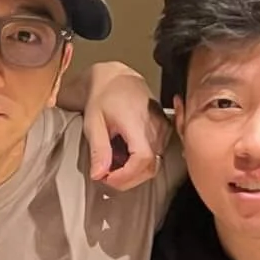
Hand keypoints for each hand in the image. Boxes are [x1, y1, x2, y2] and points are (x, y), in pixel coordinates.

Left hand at [72, 62, 168, 189]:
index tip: (107, 178)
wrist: (118, 79)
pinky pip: (157, 155)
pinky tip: (124, 157)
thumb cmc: (103, 98)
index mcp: (137, 123)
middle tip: (106, 175)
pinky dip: (140, 163)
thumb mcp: (93, 122)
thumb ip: (98, 149)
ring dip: (133, 173)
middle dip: (127, 179)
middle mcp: (156, 127)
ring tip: (113, 165)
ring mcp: (164, 129)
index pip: (142, 160)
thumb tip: (98, 175)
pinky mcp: (166, 130)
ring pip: (155, 164)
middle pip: (150, 168)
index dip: (126, 176)